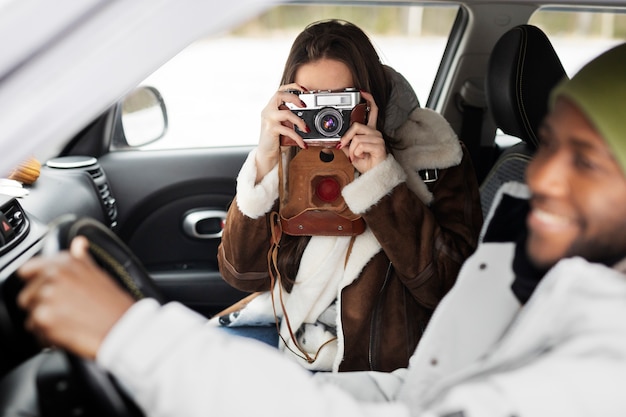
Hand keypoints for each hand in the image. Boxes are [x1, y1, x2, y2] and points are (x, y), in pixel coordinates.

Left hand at [17, 236, 134, 359]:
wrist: (123, 329)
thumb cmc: (114, 305)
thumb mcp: (100, 274)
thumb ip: (81, 259)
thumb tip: (78, 243)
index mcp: (65, 263)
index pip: (28, 269)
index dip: (35, 283)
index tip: (46, 292)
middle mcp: (54, 276)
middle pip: (26, 296)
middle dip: (41, 306)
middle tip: (66, 311)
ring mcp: (47, 297)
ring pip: (30, 315)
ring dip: (45, 322)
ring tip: (69, 322)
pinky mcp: (44, 319)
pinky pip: (35, 331)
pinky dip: (48, 336)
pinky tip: (68, 332)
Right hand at [256, 83, 309, 180]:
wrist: (266, 153)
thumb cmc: (277, 139)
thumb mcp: (285, 125)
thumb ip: (292, 118)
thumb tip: (308, 116)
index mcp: (271, 107)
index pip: (280, 90)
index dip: (292, 87)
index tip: (304, 89)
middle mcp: (268, 110)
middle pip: (280, 95)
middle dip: (294, 98)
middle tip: (304, 105)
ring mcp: (268, 119)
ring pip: (286, 113)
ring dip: (299, 121)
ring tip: (307, 130)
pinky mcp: (270, 129)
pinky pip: (287, 131)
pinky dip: (297, 138)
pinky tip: (303, 144)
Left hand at [336, 91, 386, 173]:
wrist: (374, 175)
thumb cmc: (366, 163)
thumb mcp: (352, 152)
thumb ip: (346, 143)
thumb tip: (338, 139)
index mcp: (370, 131)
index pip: (372, 111)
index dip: (368, 100)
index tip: (363, 92)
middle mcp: (375, 132)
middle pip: (357, 125)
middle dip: (346, 137)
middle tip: (344, 146)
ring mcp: (378, 138)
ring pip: (357, 137)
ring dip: (352, 150)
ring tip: (357, 156)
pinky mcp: (379, 145)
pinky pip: (360, 145)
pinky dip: (356, 154)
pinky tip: (362, 157)